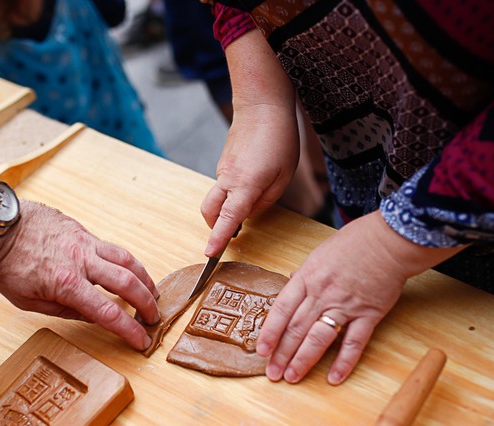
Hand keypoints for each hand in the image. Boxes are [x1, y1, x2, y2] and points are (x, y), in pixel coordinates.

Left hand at [0, 200, 159, 350]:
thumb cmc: (5, 264)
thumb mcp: (27, 301)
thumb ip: (63, 310)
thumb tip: (90, 315)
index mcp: (66, 283)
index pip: (108, 312)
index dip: (129, 329)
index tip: (141, 340)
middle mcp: (81, 260)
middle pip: (127, 283)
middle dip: (146, 303)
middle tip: (154, 317)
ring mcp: (84, 242)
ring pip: (126, 259)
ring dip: (144, 278)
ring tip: (152, 292)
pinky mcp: (81, 230)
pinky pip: (111, 247)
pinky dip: (125, 261)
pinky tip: (127, 271)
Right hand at [201, 102, 299, 255]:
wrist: (261, 104)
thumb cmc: (279, 138)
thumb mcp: (284, 175)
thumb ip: (265, 200)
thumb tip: (248, 213)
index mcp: (245, 184)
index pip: (228, 218)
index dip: (218, 238)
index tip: (209, 253)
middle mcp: (227, 178)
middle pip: (209, 211)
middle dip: (214, 227)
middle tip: (230, 233)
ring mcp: (222, 169)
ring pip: (216, 197)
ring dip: (226, 207)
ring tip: (254, 195)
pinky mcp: (223, 162)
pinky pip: (223, 184)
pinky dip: (231, 191)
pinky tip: (253, 178)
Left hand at [255, 212, 462, 383]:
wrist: (390, 241)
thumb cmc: (356, 242)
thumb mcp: (320, 253)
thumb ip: (306, 272)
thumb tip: (291, 280)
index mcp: (308, 277)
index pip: (282, 310)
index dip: (270, 332)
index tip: (261, 350)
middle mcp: (322, 294)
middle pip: (296, 328)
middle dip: (281, 354)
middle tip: (272, 373)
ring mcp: (345, 306)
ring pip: (319, 339)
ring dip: (303, 360)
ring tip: (292, 377)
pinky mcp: (368, 315)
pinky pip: (353, 343)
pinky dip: (343, 362)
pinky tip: (333, 378)